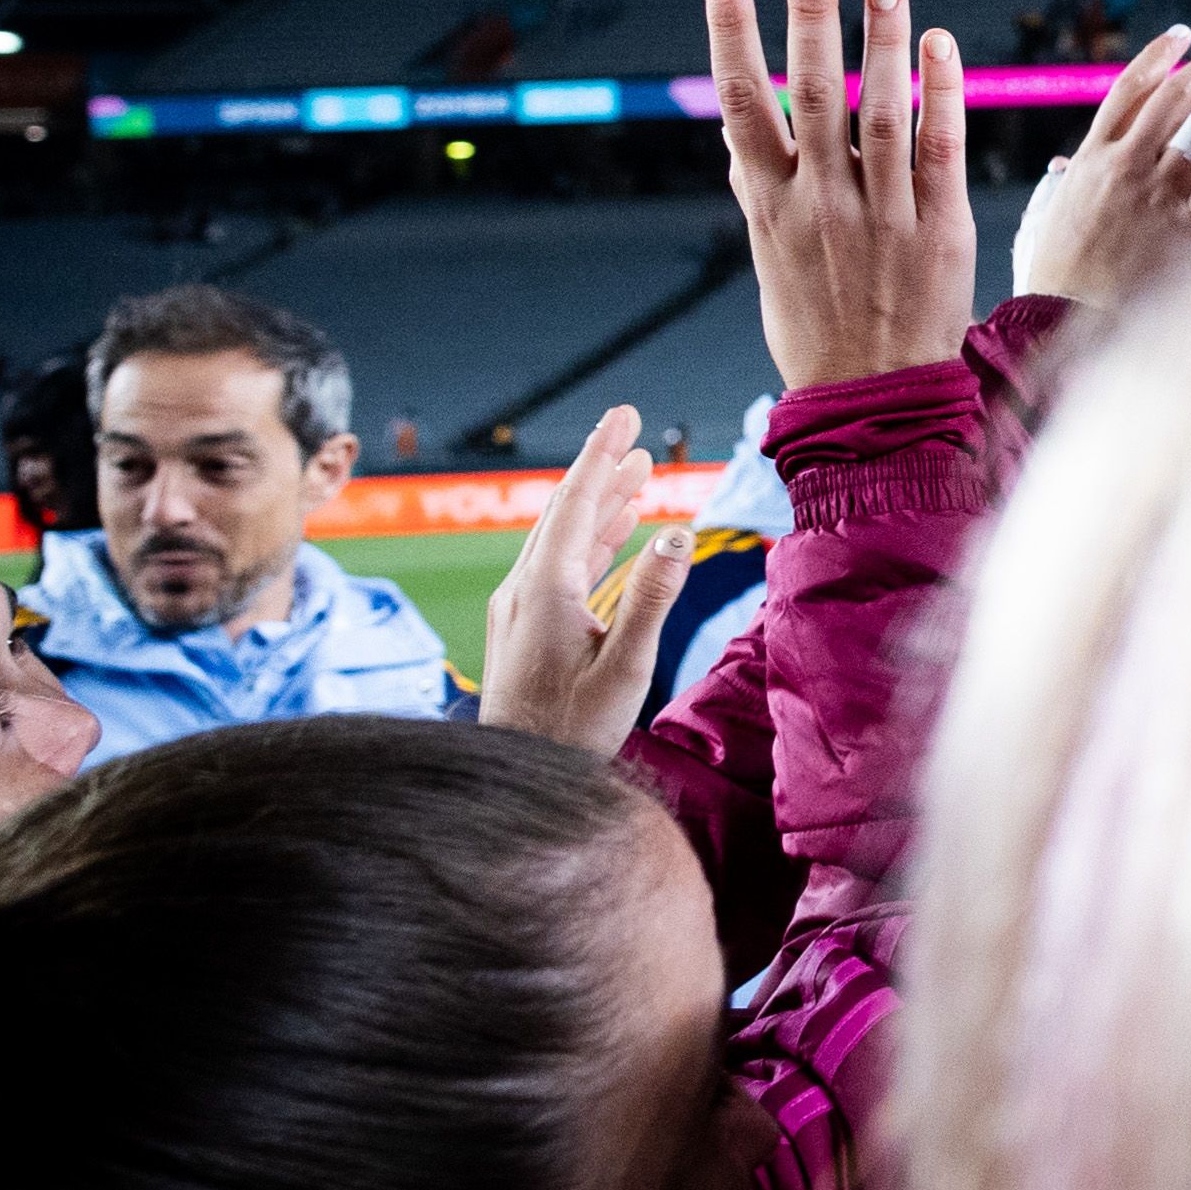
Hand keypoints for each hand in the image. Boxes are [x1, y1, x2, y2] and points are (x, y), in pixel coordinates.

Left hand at [477, 401, 681, 748]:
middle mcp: (524, 590)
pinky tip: (616, 532)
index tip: (624, 414)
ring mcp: (520, 608)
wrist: (512, 775)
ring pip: (562, 538)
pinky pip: (559, 565)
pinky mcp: (523, 626)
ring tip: (635, 472)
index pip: (576, 504)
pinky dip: (590, 540)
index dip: (602, 456)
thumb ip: (650, 598)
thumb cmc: (572, 730)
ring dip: (600, 503)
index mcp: (545, 591)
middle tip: (630, 426)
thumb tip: (678, 534)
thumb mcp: (624, 668)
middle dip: (600, 467)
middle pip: (565, 512)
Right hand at [710, 0, 975, 388]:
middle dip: (809, 17)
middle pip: (812, 92)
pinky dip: (941, 93)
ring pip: (881, 110)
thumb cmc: (818, 330)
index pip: (742, 103)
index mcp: (771, 206)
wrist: (873, 402)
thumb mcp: (771, 262)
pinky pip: (940, 148)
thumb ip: (757, 194)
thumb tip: (733, 135)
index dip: (732, 35)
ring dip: (882, 41)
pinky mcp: (939, 228)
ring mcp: (882, 214)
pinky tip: (938, 43)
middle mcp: (821, 203)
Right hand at [1013, 30, 1190, 306]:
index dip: (1158, 57)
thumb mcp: (1048, 221)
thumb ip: (1062, 186)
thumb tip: (1063, 166)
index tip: (1184, 37)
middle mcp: (1124, 164)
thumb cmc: (1054, 280)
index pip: (1128, 90)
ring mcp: (1157, 192)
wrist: (1060, 324)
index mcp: (1090, 158)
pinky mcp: (1187, 225)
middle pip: (1174, 94)